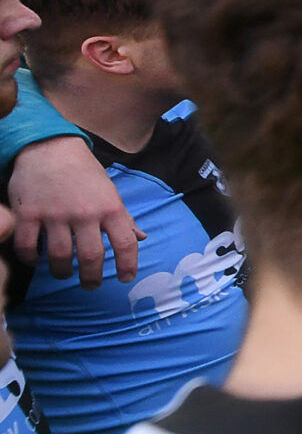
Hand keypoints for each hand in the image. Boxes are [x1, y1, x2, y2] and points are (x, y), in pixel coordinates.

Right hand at [10, 135, 141, 286]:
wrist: (49, 147)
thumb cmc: (84, 172)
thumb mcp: (110, 192)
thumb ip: (123, 218)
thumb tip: (142, 238)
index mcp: (110, 208)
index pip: (126, 243)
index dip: (128, 265)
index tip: (124, 278)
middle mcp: (84, 213)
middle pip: (92, 257)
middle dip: (92, 278)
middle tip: (91, 285)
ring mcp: (55, 214)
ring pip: (59, 257)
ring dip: (62, 272)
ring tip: (63, 274)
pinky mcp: (28, 214)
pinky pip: (28, 247)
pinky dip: (31, 259)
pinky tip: (36, 260)